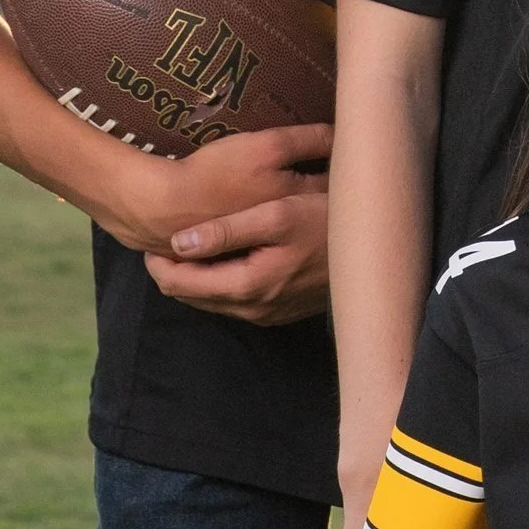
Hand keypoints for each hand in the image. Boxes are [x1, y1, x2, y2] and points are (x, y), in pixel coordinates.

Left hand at [137, 125, 335, 325]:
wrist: (377, 247)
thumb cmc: (328, 221)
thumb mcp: (276, 214)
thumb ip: (227, 229)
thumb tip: (179, 242)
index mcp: (247, 286)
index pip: (181, 284)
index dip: (159, 262)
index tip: (151, 238)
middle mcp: (254, 309)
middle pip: (192, 296)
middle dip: (173, 271)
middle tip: (163, 241)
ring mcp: (269, 313)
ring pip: (213, 300)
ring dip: (196, 277)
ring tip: (190, 246)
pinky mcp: (282, 310)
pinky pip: (236, 300)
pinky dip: (221, 281)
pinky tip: (226, 257)